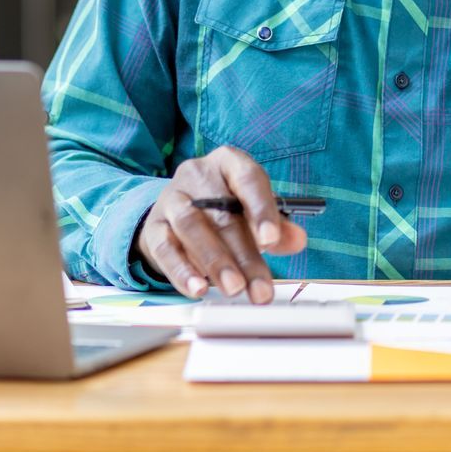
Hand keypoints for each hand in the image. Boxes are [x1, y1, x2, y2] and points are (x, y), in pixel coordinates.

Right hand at [136, 147, 307, 302]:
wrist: (176, 210)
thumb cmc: (223, 208)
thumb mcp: (252, 211)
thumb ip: (277, 227)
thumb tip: (296, 240)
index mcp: (229, 162)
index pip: (248, 179)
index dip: (261, 209)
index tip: (271, 240)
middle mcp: (197, 174)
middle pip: (222, 213)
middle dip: (245, 255)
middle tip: (259, 287)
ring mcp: (172, 198)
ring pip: (191, 227)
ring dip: (215, 262)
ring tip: (234, 288)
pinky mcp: (154, 226)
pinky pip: (165, 248)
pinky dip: (182, 270)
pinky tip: (197, 288)